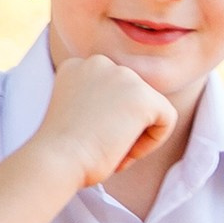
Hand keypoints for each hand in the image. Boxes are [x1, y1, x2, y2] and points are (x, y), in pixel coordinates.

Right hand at [32, 54, 175, 187]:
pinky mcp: (143, 95)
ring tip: (111, 151)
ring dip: (136, 135)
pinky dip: (152, 142)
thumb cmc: (62, 151)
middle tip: (101, 148)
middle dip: (123, 126)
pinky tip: (126, 152)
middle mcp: (100, 62)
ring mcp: (123, 75)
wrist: (56, 160)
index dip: (105, 121)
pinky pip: (167, 119)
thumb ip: (99, 103)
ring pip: (150, 108)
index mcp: (77, 66)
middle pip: (133, 98)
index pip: (112, 92)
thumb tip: (128, 112)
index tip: (89, 138)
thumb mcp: (75, 115)